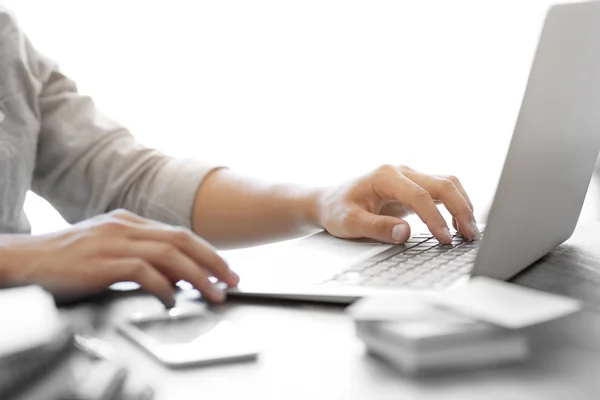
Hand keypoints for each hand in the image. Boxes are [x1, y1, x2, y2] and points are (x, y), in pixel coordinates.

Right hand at [0, 210, 238, 305]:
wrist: (24, 260)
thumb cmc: (66, 259)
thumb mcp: (107, 249)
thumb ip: (139, 256)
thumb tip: (176, 277)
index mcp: (128, 222)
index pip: (178, 233)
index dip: (207, 251)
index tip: (224, 269)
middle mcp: (125, 226)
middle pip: (182, 239)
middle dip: (213, 261)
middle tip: (232, 280)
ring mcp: (113, 241)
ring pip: (169, 254)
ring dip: (198, 276)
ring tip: (213, 294)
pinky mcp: (101, 261)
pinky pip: (143, 271)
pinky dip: (163, 286)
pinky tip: (172, 300)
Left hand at [317, 164, 479, 243]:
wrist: (330, 200)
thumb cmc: (337, 210)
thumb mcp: (348, 222)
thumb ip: (375, 227)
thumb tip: (404, 233)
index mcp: (385, 176)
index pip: (419, 195)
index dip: (435, 218)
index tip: (444, 239)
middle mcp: (401, 171)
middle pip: (442, 184)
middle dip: (460, 209)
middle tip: (470, 235)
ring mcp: (410, 176)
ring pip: (447, 184)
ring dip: (462, 205)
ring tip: (470, 231)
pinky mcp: (415, 186)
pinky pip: (442, 191)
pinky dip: (455, 205)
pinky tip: (459, 224)